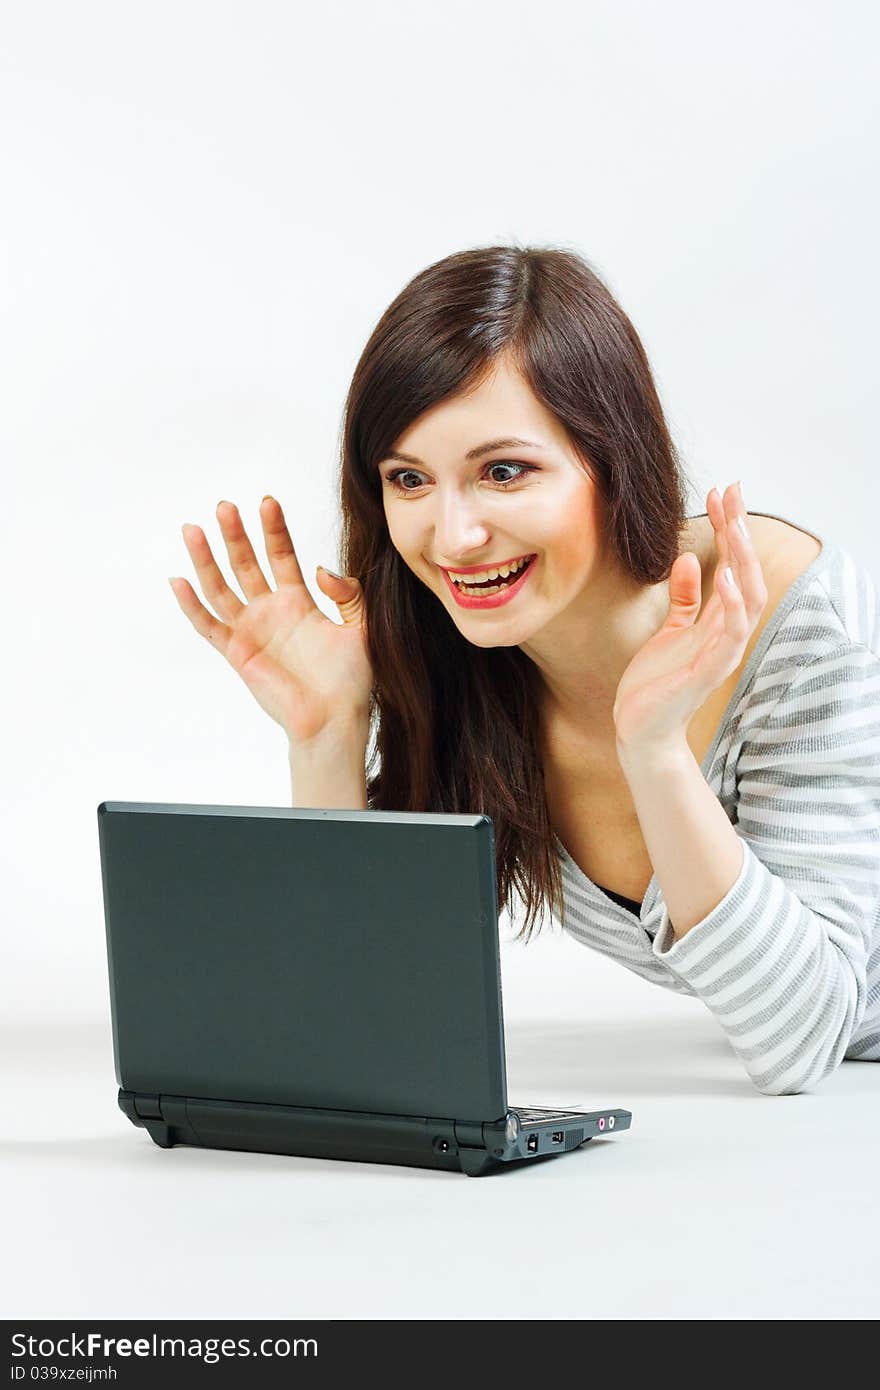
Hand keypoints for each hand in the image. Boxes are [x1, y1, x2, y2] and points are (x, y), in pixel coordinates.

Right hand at [169, 497, 374, 744]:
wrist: (335, 719)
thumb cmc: (351, 681)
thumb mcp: (363, 627)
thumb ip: (349, 593)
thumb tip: (321, 569)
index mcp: (298, 602)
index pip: (281, 556)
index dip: (274, 530)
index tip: (268, 502)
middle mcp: (270, 611)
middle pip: (246, 564)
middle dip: (235, 535)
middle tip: (225, 506)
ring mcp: (250, 630)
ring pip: (221, 587)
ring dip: (206, 559)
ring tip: (193, 529)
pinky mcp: (237, 652)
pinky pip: (209, 626)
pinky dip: (192, 605)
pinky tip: (179, 580)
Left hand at [612, 482, 768, 752]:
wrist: (639, 729)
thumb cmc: (655, 683)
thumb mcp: (669, 630)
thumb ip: (684, 597)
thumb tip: (690, 557)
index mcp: (717, 622)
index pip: (736, 566)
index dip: (732, 528)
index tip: (724, 491)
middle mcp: (726, 635)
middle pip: (749, 574)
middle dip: (741, 531)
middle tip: (733, 491)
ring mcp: (720, 653)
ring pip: (747, 600)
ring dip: (743, 561)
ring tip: (734, 524)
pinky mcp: (705, 672)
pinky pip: (728, 635)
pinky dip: (731, 606)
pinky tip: (726, 579)